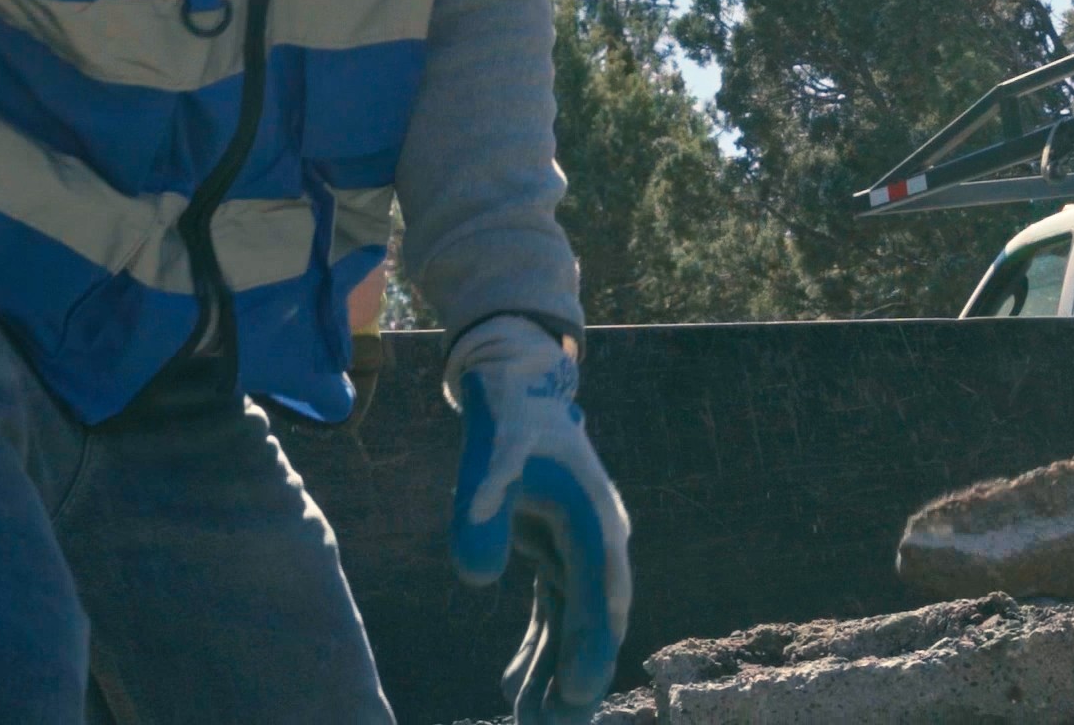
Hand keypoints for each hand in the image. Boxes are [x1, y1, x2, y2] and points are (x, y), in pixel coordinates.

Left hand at [446, 317, 630, 723]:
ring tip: (536, 723)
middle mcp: (597, 542)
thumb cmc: (508, 415)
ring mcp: (579, 551)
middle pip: (594, 622)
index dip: (589, 646)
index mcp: (594, 520)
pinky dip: (538, 651)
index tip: (578, 693)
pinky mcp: (557, 555)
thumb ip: (481, 509)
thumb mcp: (490, 452)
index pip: (598, 595)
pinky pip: (553, 614)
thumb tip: (475, 577)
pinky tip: (515, 688)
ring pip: (574, 626)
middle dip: (578, 678)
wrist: (516, 383)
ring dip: (558, 674)